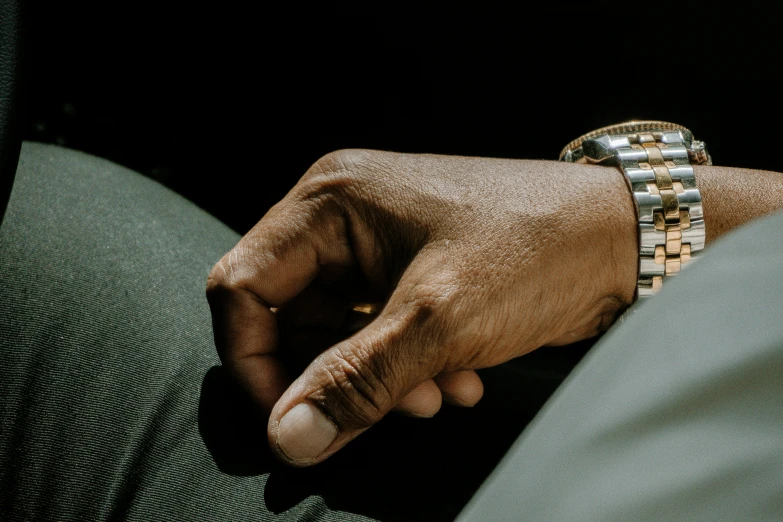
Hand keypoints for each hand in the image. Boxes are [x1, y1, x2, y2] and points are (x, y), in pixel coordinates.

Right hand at [206, 149, 637, 465]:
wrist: (622, 236)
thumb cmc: (535, 252)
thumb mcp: (440, 322)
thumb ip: (356, 381)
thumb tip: (286, 438)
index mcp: (329, 203)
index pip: (241, 288)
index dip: (254, 362)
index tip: (295, 419)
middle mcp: (342, 215)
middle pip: (287, 317)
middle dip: (335, 376)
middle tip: (395, 406)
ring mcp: (376, 243)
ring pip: (336, 333)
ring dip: (379, 379)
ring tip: (440, 392)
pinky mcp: (409, 269)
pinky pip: (376, 331)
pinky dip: (406, 366)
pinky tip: (460, 378)